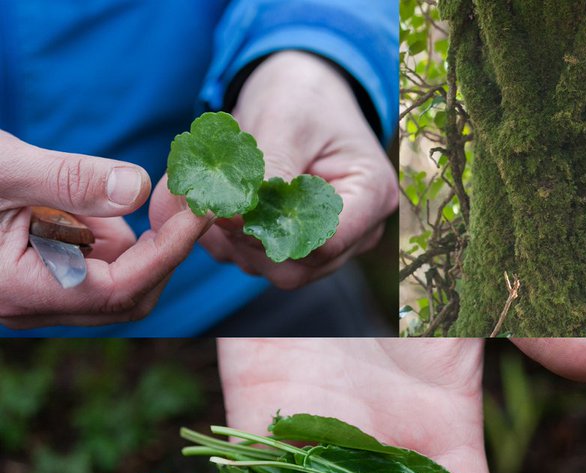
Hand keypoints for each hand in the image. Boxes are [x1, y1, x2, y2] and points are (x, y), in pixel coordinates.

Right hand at [0, 132, 211, 328]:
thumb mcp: (3, 167)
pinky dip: (95, 229)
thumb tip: (138, 189)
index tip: (203, 210)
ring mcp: (34, 297)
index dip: (171, 249)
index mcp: (23, 291)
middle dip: (157, 244)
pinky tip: (60, 202)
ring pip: (113, 276)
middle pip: (130, 294)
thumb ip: (70, 181)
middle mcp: (31, 307)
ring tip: (67, 194)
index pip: (124, 288)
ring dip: (116, 231)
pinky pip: (90, 262)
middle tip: (176, 194)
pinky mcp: (37, 279)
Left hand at [150, 51, 398, 289]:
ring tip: (216, 194)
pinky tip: (222, 203)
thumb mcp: (285, 122)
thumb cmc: (303, 96)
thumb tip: (237, 215)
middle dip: (249, 241)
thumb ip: (267, 171)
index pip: (325, 243)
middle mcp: (359, 229)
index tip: (227, 210)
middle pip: (300, 266)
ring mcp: (332, 242)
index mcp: (371, 194)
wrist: (302, 90)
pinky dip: (230, 240)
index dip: (273, 234)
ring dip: (235, 241)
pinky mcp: (301, 244)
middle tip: (214, 202)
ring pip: (276, 270)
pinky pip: (259, 261)